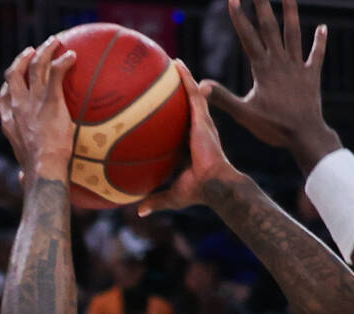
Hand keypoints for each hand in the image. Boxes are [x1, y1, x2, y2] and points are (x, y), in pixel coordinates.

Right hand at [0, 38, 76, 182]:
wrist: (44, 168)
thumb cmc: (37, 175)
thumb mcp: (25, 172)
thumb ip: (23, 173)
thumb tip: (22, 180)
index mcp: (9, 124)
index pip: (2, 99)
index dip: (8, 87)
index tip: (13, 81)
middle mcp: (17, 107)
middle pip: (13, 75)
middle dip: (21, 60)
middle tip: (30, 52)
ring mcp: (32, 101)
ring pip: (35, 66)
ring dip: (43, 51)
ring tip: (52, 43)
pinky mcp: (50, 100)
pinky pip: (56, 73)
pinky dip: (63, 62)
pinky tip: (72, 56)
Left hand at [137, 61, 240, 216]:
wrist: (216, 186)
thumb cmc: (199, 192)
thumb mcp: (172, 195)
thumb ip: (156, 199)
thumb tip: (138, 211)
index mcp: (191, 148)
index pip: (180, 131)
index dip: (172, 121)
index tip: (161, 112)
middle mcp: (198, 133)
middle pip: (187, 109)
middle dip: (179, 95)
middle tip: (167, 81)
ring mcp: (202, 124)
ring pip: (192, 96)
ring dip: (184, 80)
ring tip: (173, 63)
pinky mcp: (203, 119)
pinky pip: (193, 93)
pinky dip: (186, 78)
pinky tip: (177, 64)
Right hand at [208, 0, 339, 169]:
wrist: (306, 136)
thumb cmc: (274, 127)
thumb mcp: (245, 114)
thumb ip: (223, 98)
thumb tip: (200, 86)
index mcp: (263, 69)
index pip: (248, 38)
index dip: (239, 18)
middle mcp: (281, 63)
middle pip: (270, 28)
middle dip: (263, 5)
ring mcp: (298, 68)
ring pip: (293, 34)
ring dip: (291, 13)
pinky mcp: (312, 76)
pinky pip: (317, 55)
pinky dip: (320, 41)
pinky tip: (323, 27)